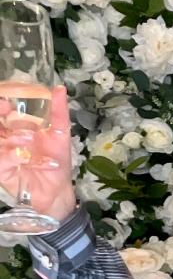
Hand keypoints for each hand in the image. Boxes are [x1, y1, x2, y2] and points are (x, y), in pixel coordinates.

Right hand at [0, 85, 75, 220]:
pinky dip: (13, 156)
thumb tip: (59, 88)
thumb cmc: (55, 160)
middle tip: (5, 108)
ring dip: (12, 139)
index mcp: (15, 127)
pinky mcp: (2, 169)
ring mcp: (2, 153)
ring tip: (28, 140)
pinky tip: (24, 157)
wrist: (57, 190)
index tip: (6, 101)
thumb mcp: (60, 134)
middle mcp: (5, 138)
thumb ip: (59, 112)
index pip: (2, 112)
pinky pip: (2, 160)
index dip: (0, 106)